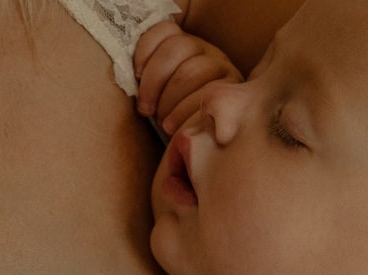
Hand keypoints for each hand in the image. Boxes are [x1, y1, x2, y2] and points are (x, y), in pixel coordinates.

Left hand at [134, 21, 242, 135]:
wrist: (206, 150)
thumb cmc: (177, 124)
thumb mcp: (160, 99)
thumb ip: (152, 81)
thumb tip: (136, 74)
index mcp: (186, 47)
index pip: (166, 31)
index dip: (146, 49)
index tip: (136, 75)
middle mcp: (207, 52)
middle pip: (177, 48)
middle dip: (154, 81)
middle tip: (145, 109)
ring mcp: (223, 69)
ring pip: (191, 70)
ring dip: (170, 100)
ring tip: (163, 123)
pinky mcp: (232, 92)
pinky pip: (206, 95)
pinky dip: (185, 114)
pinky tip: (175, 130)